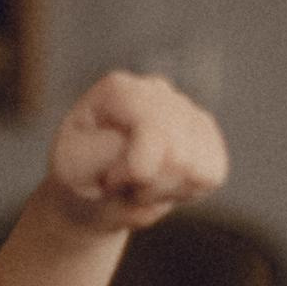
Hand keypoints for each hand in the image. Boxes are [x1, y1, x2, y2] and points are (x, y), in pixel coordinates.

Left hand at [45, 70, 228, 236]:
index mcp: (119, 90)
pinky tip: (160, 183)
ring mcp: (187, 110)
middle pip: (179, 155)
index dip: (135, 170)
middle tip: (123, 183)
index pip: (154, 130)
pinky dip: (185, 191)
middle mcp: (158, 91)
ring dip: (164, 189)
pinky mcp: (209, 137)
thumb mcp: (74, 166)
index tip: (111, 179)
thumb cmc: (80, 175)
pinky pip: (212, 174)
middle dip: (148, 184)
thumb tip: (154, 152)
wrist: (92, 194)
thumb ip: (107, 153)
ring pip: (198, 168)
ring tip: (139, 184)